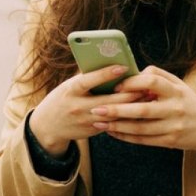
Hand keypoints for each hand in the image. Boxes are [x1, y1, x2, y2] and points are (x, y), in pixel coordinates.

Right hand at [28, 66, 143, 156]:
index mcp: (70, 91)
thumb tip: (109, 63)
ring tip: (147, 97)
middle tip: (146, 86)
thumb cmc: (63, 98)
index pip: (88, 81)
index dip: (105, 74)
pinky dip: (126, 117)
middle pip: (108, 101)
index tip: (123, 67)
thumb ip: (86, 77)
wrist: (48, 126)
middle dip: (128, 94)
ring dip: (131, 107)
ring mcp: (85, 121)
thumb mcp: (69, 86)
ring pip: (114, 115)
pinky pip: (112, 124)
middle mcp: (77, 107)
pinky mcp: (92, 131)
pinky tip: (138, 110)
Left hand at [89, 66, 195, 158]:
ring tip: (98, 122)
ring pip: (140, 128)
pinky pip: (143, 140)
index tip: (116, 86)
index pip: (153, 82)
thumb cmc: (188, 102)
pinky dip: (125, 136)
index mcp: (176, 91)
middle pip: (142, 110)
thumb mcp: (179, 85)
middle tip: (96, 108)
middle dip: (117, 110)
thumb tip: (134, 73)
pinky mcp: (169, 142)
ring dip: (117, 126)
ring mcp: (173, 127)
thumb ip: (158, 76)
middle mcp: (175, 109)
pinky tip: (112, 132)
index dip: (133, 83)